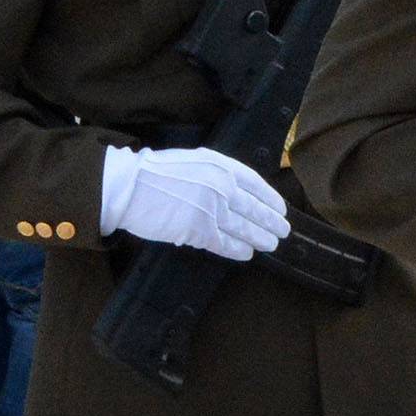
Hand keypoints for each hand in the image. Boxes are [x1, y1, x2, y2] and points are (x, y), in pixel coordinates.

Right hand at [98, 147, 291, 262]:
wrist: (131, 186)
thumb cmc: (157, 173)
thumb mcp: (195, 161)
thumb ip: (217, 175)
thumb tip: (235, 192)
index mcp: (221, 165)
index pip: (255, 184)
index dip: (270, 198)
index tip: (281, 209)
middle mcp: (222, 186)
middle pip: (254, 208)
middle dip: (270, 222)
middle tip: (283, 231)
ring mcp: (212, 209)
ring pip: (244, 228)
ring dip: (260, 237)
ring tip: (271, 244)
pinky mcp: (199, 231)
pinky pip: (225, 244)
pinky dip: (238, 250)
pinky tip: (247, 253)